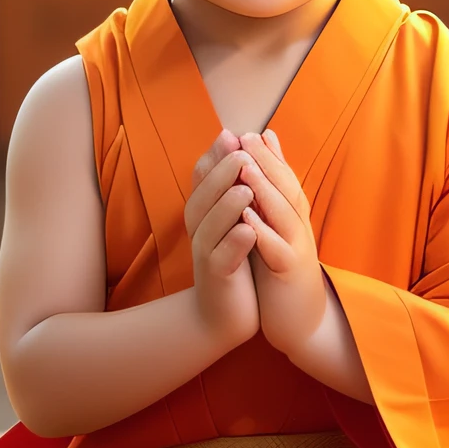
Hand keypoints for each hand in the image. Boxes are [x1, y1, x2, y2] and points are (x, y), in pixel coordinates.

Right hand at [184, 129, 260, 347]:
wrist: (224, 314)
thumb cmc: (234, 258)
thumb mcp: (234, 216)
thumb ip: (236, 180)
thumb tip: (240, 138)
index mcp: (203, 211)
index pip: (203, 177)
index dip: (215, 156)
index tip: (231, 134)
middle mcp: (199, 228)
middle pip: (204, 196)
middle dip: (222, 173)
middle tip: (241, 153)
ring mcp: (205, 253)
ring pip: (211, 225)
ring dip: (227, 206)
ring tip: (245, 188)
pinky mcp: (217, 277)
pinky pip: (222, 258)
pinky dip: (235, 243)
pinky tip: (249, 231)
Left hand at [236, 129, 326, 356]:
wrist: (301, 319)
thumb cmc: (281, 268)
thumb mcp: (275, 228)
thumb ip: (269, 195)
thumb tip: (265, 157)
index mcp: (293, 214)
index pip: (282, 177)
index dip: (267, 154)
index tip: (249, 131)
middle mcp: (299, 225)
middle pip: (285, 187)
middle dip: (265, 161)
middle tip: (246, 137)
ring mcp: (297, 248)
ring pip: (283, 212)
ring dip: (264, 189)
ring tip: (244, 167)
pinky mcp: (290, 273)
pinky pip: (277, 248)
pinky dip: (263, 231)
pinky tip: (247, 216)